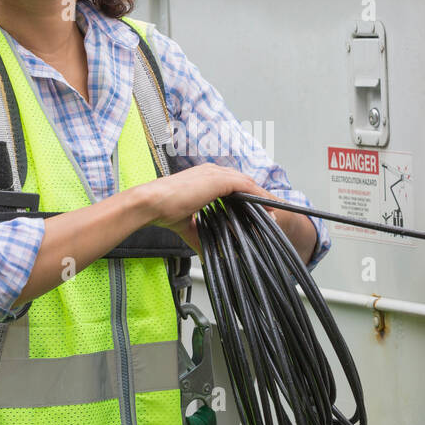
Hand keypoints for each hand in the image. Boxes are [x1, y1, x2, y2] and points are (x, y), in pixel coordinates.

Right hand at [144, 163, 267, 254]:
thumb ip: (200, 236)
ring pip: (247, 183)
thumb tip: (206, 253)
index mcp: (203, 178)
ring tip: (274, 211)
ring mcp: (215, 173)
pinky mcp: (218, 179)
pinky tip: (267, 206)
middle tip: (270, 213)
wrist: (151, 203)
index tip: (257, 211)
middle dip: (258, 198)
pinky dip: (258, 196)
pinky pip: (246, 186)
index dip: (246, 198)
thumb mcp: (187, 225)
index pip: (232, 185)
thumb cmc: (162, 210)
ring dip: (261, 197)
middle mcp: (211, 172)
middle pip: (243, 182)